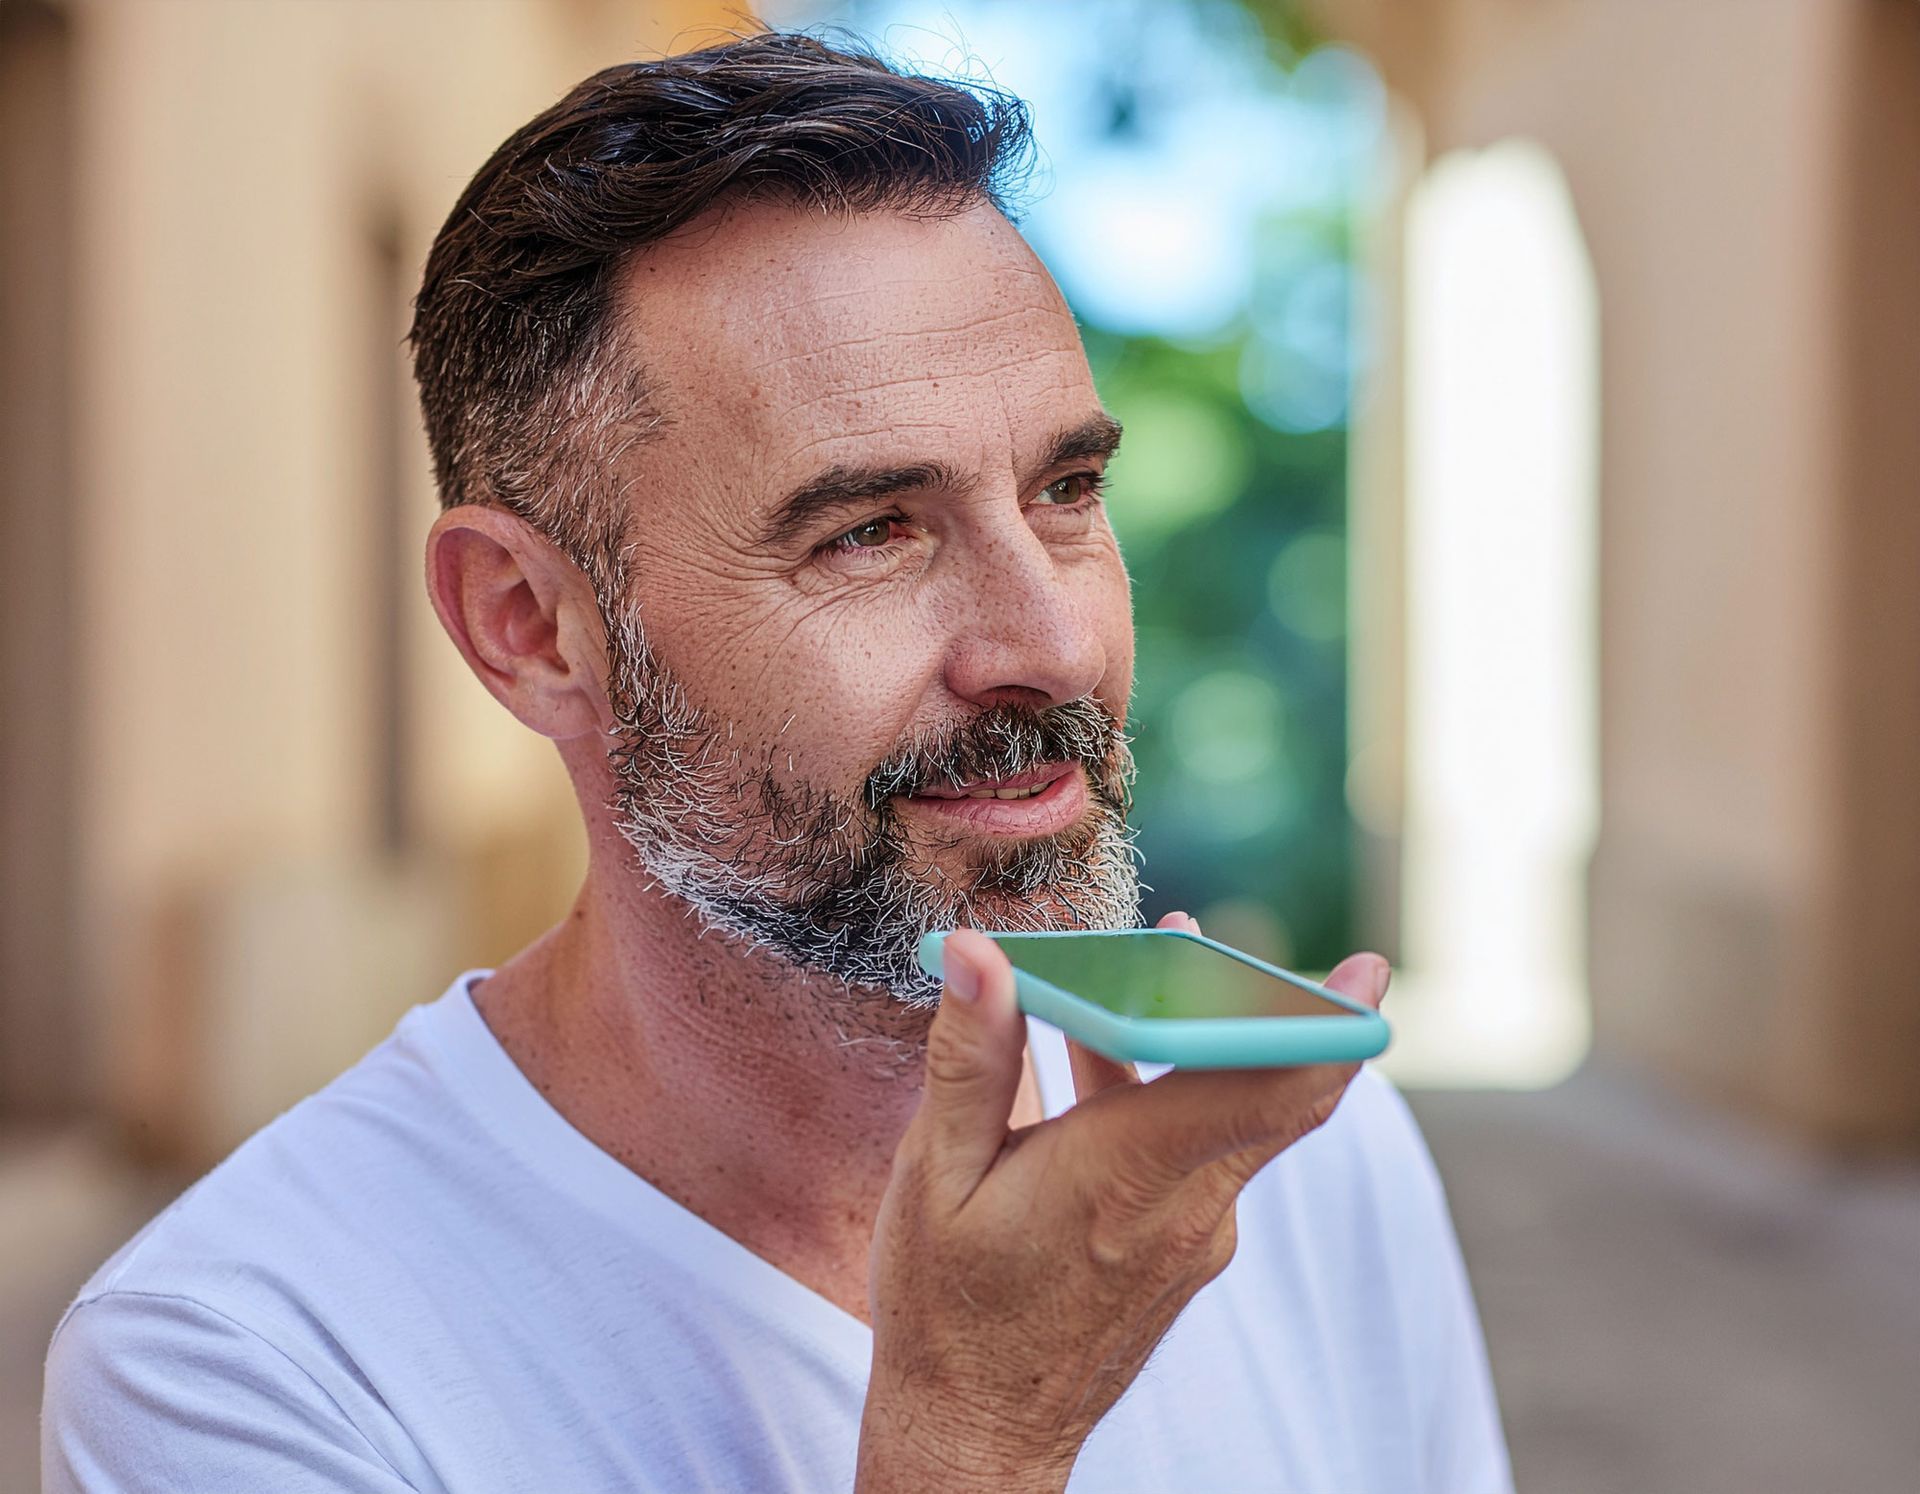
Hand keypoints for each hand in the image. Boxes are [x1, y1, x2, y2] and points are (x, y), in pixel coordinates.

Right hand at [854, 914, 1390, 1492]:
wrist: (977, 1436)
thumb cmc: (945, 1311)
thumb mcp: (934, 1176)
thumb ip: (969, 1057)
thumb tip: (978, 951)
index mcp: (1123, 1176)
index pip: (1262, 1093)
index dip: (1325, 1028)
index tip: (1368, 973)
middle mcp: (1182, 1208)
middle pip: (1275, 1093)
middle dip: (1291, 1008)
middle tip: (1310, 949)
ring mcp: (1195, 1235)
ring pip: (1239, 1116)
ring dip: (1219, 1037)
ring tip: (1177, 949)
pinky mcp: (1187, 1248)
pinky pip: (1206, 1147)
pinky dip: (1183, 1087)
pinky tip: (1113, 1044)